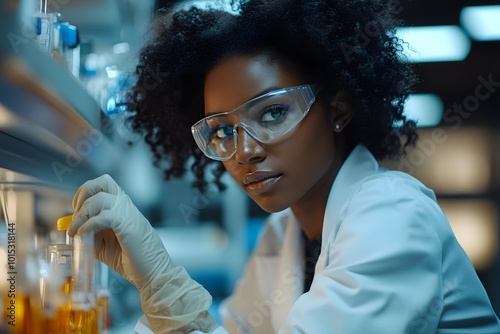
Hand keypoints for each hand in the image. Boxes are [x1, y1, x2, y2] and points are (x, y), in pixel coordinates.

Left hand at [68, 174, 217, 332]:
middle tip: (76, 219)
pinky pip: (103, 216)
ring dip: (81, 215)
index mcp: (121, 205)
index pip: (101, 184)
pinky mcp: (128, 224)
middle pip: (100, 182)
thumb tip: (73, 229)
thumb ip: (90, 234)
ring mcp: (128, 212)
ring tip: (76, 232)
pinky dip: (88, 225)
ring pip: (99, 199)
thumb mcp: (104, 244)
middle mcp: (125, 204)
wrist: (153, 273)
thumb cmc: (132, 259)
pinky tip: (83, 236)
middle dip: (81, 197)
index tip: (76, 212)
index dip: (83, 194)